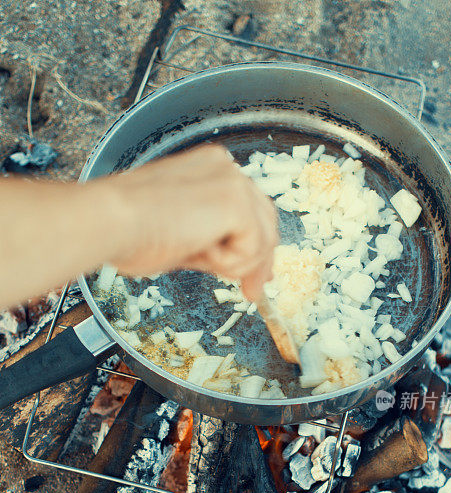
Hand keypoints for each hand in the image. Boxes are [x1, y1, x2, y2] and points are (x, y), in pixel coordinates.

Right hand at [108, 144, 278, 299]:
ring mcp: (234, 182)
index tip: (253, 276)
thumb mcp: (182, 236)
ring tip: (201, 262)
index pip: (249, 210)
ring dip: (235, 264)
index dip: (254, 246)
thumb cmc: (129, 231)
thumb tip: (234, 266)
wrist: (112, 222)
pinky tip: (200, 252)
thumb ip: (213, 243)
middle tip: (252, 291)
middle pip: (265, 222)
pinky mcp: (237, 202)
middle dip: (260, 262)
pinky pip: (253, 248)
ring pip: (263, 239)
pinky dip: (229, 263)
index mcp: (210, 170)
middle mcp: (226, 169)